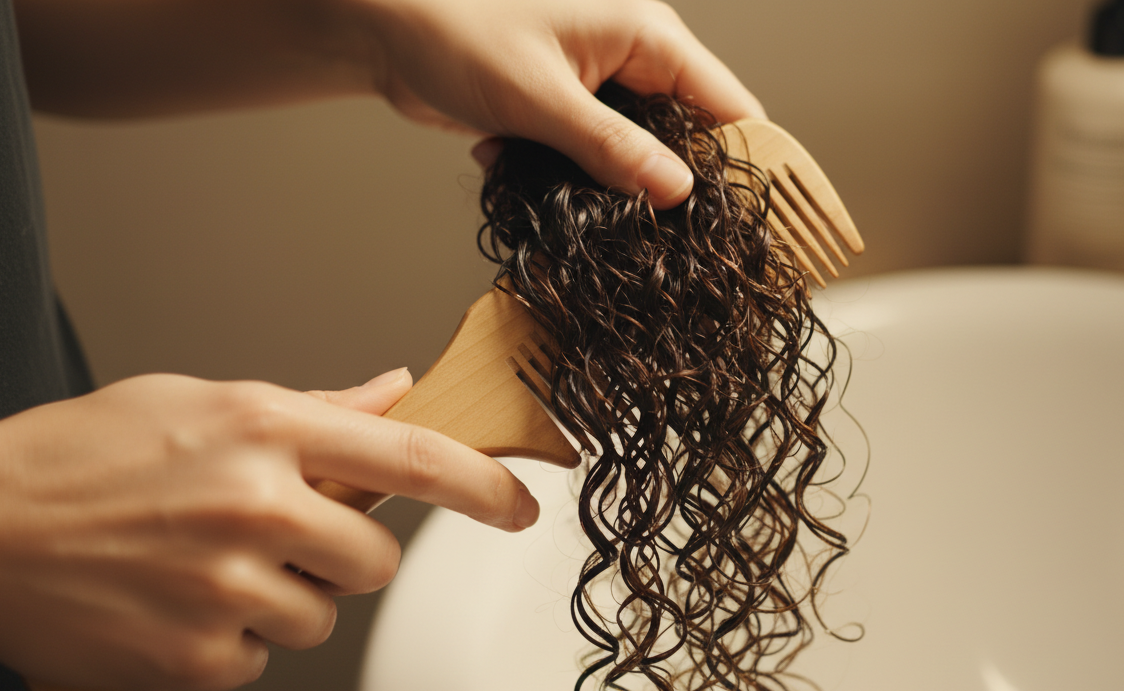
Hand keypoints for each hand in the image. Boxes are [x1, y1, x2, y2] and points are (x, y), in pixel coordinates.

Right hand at [0, 369, 538, 690]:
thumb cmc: (80, 455)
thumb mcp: (199, 403)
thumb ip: (311, 408)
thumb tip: (393, 392)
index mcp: (266, 427)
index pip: (413, 456)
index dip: (483, 486)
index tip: (520, 504)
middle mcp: (257, 503)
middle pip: (375, 558)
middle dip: (344, 555)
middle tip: (280, 536)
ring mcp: (227, 584)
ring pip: (322, 616)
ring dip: (283, 599)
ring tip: (208, 565)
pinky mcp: (197, 653)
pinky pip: (261, 658)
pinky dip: (230, 639)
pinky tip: (176, 601)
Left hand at [356, 0, 766, 207]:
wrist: (385, 30)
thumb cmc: (456, 34)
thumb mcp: (541, 99)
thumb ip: (611, 148)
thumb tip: (676, 191)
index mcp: (647, 36)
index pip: (727, 106)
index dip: (739, 165)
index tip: (734, 222)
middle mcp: (633, 58)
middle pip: (686, 138)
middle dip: (664, 185)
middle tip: (643, 227)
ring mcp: (600, 85)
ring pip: (637, 154)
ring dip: (606, 184)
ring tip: (568, 194)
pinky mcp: (567, 111)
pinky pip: (592, 157)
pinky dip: (567, 175)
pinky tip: (519, 165)